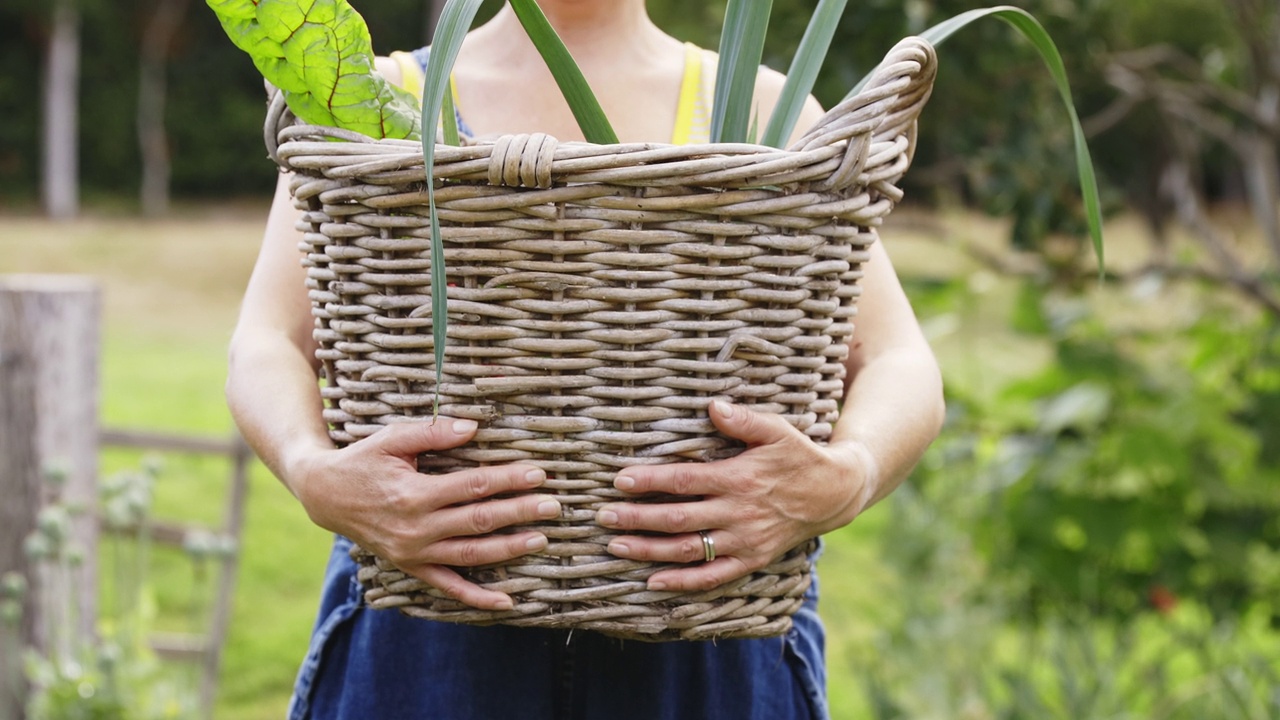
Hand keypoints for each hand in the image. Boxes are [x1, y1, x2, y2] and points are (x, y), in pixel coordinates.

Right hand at [287, 418, 560, 610]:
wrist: (325, 495)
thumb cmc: (363, 460)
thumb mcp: (393, 439)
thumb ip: (433, 433)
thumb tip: (473, 427)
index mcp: (415, 493)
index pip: (473, 486)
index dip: (508, 480)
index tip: (538, 474)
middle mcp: (417, 527)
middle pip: (479, 520)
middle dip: (519, 513)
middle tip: (553, 506)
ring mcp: (415, 552)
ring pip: (471, 554)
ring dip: (509, 549)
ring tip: (541, 540)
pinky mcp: (411, 567)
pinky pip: (449, 586)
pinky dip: (477, 597)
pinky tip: (507, 601)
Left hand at [596, 400, 875, 591]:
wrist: (835, 492)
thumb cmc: (799, 455)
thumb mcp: (777, 430)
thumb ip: (743, 420)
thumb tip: (712, 406)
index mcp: (738, 479)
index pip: (684, 481)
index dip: (650, 482)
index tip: (619, 480)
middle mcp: (738, 513)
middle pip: (678, 519)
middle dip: (637, 519)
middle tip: (603, 517)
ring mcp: (743, 540)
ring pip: (689, 551)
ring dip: (649, 551)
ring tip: (616, 547)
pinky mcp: (751, 560)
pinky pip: (713, 577)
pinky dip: (682, 583)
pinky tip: (653, 582)